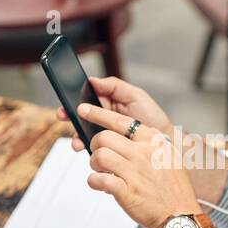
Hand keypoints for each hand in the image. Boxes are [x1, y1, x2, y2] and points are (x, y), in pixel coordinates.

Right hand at [53, 76, 171, 152]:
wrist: (164, 140)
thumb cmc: (152, 116)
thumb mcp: (135, 95)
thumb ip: (114, 86)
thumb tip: (92, 80)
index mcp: (107, 101)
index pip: (86, 98)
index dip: (73, 98)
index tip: (65, 99)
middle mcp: (103, 117)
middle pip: (80, 115)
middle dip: (69, 115)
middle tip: (63, 116)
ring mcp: (104, 133)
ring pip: (83, 132)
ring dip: (76, 135)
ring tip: (76, 140)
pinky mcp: (107, 147)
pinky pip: (92, 147)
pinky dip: (85, 147)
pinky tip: (85, 148)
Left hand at [78, 102, 200, 227]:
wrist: (180, 215)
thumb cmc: (174, 188)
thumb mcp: (170, 156)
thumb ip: (152, 143)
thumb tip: (135, 133)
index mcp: (153, 142)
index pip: (120, 121)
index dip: (98, 114)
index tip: (84, 110)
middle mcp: (143, 153)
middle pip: (104, 137)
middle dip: (95, 146)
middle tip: (99, 156)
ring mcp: (135, 172)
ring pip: (99, 156)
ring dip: (94, 164)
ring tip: (101, 171)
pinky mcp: (127, 191)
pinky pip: (99, 179)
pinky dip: (94, 182)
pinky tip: (100, 185)